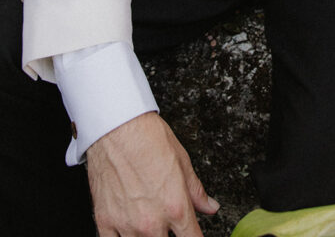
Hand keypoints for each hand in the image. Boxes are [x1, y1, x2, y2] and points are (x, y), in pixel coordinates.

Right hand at [87, 112, 218, 235]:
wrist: (117, 127)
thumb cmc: (149, 138)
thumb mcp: (182, 161)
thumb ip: (196, 191)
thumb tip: (210, 207)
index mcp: (176, 207)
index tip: (193, 236)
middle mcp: (152, 222)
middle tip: (168, 227)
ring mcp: (126, 225)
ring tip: (148, 222)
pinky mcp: (104, 222)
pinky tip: (127, 229)